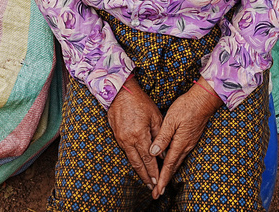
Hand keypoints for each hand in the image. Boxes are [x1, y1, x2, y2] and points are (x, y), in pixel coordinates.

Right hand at [107, 76, 162, 190]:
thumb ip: (159, 135)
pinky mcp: (116, 136)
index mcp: (139, 135)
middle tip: (152, 187)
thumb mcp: (155, 116)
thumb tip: (161, 152)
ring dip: (138, 171)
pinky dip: (132, 161)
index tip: (158, 181)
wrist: (120, 92)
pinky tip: (137, 165)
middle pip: (138, 164)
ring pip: (131, 159)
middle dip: (146, 176)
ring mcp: (120, 138)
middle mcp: (128, 140)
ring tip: (145, 180)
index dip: (153, 171)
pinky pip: (125, 152)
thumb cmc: (140, 102)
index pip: (148, 159)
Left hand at [148, 79, 222, 197]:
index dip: (162, 179)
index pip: (168, 165)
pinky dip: (173, 164)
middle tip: (157, 193)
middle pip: (173, 168)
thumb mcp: (171, 120)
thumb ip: (162, 137)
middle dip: (165, 181)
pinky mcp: (191, 139)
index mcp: (180, 143)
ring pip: (177, 162)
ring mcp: (189, 143)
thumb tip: (154, 153)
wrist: (203, 100)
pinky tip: (170, 165)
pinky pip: (180, 155)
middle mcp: (186, 146)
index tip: (157, 190)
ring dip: (169, 174)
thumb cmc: (186, 107)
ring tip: (162, 183)